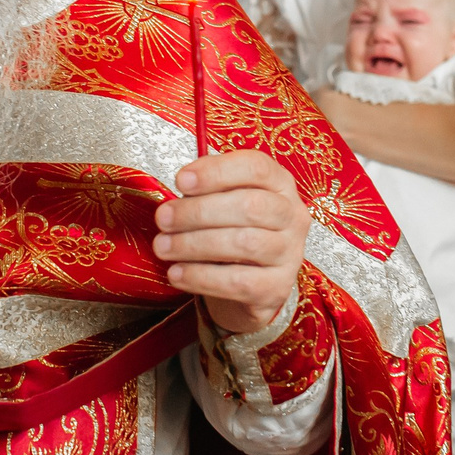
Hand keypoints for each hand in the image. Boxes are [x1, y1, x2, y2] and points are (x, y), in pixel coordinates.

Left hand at [155, 150, 310, 336]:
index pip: (257, 167)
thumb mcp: (222, 202)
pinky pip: (238, 282)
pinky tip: (176, 273)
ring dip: (195, 244)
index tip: (180, 181)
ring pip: (245, 243)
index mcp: (280, 184)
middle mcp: (292, 216)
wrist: (249, 284)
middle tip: (163, 218)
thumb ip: (207, 190)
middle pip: (250, 206)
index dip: (217, 171)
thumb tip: (182, 186)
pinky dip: (201, 277)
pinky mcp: (277, 288)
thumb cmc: (232, 231)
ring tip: (163, 247)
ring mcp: (289, 254)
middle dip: (199, 211)